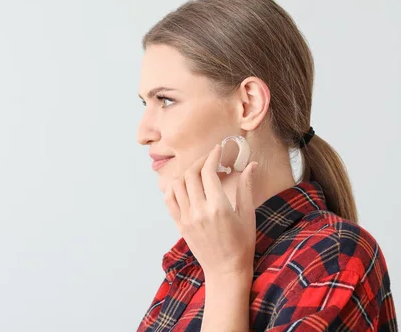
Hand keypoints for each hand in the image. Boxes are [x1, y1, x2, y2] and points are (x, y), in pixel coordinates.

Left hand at [165, 144, 257, 279]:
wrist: (226, 270)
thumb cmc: (242, 243)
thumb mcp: (248, 215)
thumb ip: (245, 187)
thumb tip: (251, 164)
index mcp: (219, 207)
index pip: (208, 172)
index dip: (212, 156)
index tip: (217, 149)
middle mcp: (200, 211)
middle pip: (191, 174)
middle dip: (200, 161)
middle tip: (209, 159)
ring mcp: (187, 218)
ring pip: (177, 184)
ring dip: (187, 173)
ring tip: (198, 172)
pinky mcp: (179, 224)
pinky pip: (169, 199)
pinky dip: (173, 188)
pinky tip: (185, 185)